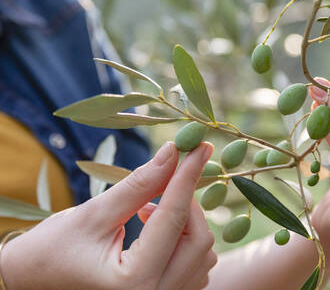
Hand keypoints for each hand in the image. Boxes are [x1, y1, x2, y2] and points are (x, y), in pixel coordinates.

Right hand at [1, 142, 216, 289]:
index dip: (188, 176)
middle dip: (186, 202)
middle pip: (198, 239)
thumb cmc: (54, 249)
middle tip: (165, 179)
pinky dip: (184, 238)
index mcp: (133, 282)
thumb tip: (172, 153)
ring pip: (202, 252)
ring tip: (148, 210)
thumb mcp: (94, 213)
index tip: (202, 146)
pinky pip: (195, 264)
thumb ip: (139, 185)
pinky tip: (156, 228)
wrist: (34, 281)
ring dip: (185, 221)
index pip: (173, 218)